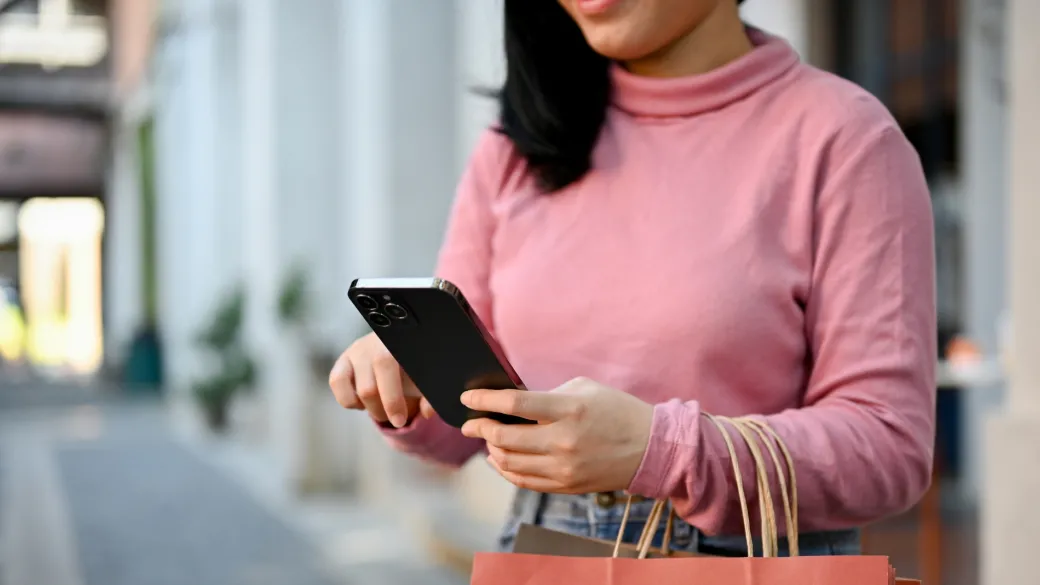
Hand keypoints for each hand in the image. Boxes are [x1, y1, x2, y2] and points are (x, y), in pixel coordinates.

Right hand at [329, 333, 434, 427]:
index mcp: (397, 343)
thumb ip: (431, 396)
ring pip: (356, 390)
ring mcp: (356, 351)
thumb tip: (428, 412)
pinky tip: (364, 400)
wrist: (399, 352)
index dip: (392, 398)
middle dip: (382, 410)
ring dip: (370, 408)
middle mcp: (373, 343)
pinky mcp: (342, 362)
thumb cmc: (414, 369)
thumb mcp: (424, 380)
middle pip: (369, 388)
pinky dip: (350, 401)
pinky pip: (337, 384)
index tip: (400, 421)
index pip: (386, 366)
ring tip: (382, 407)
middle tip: (396, 418)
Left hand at [460, 378, 652, 493]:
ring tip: (487, 438)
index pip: (514, 404)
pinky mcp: (567, 485)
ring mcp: (564, 467)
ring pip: (510, 462)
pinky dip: (505, 470)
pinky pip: (524, 481)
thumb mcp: (583, 389)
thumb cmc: (616, 410)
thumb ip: (546, 394)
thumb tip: (510, 403)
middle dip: (479, 428)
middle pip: (505, 437)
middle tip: (469, 422)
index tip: (467, 398)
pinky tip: (500, 459)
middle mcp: (564, 440)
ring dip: (492, 449)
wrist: (651, 447)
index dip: (484, 401)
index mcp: (569, 409)